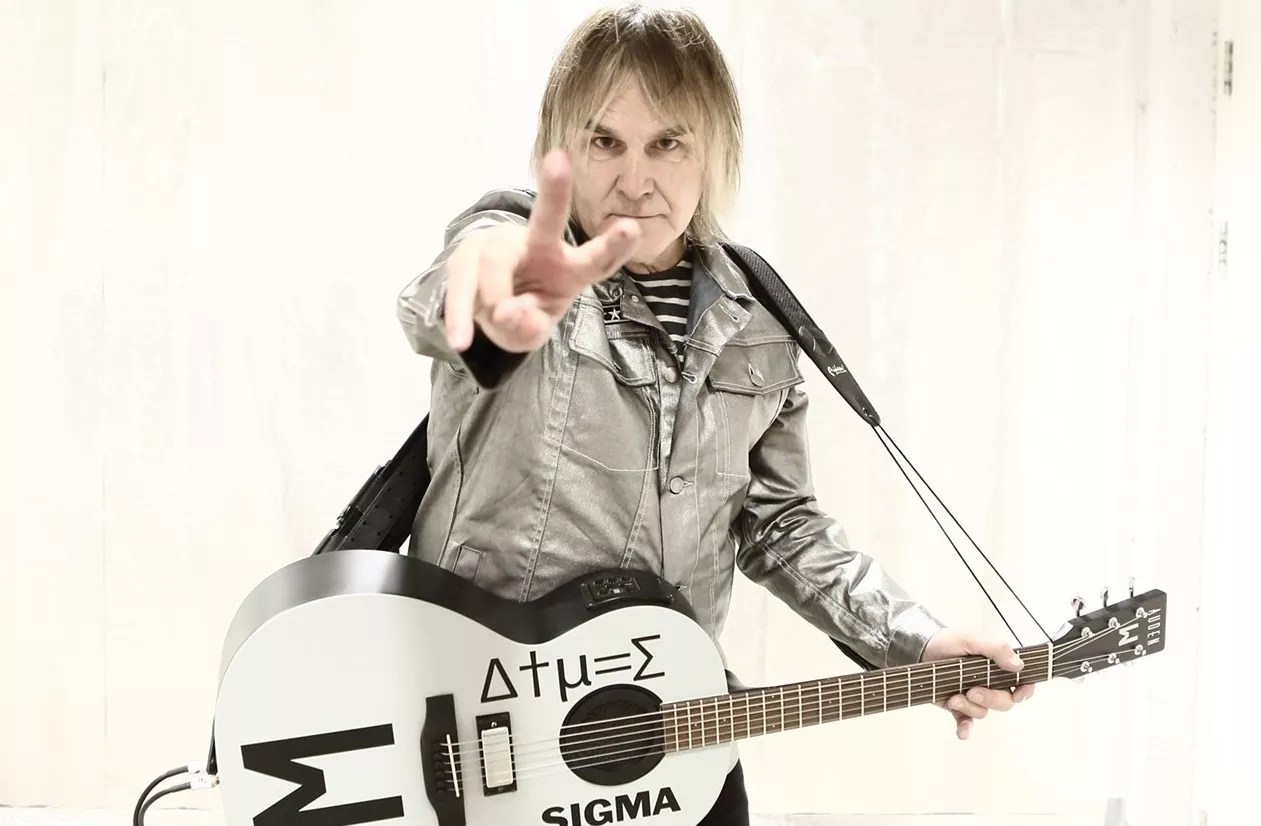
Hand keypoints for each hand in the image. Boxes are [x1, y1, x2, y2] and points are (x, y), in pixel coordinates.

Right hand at [443, 149, 641, 353]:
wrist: (484, 305)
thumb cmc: (523, 312)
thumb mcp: (531, 334)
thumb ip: (529, 329)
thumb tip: (509, 314)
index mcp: (569, 268)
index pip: (596, 259)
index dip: (614, 246)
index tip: (633, 227)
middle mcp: (538, 248)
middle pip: (547, 220)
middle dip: (554, 191)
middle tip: (558, 160)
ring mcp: (499, 247)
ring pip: (495, 264)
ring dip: (496, 298)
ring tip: (500, 321)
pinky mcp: (466, 257)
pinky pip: (462, 288)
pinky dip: (461, 317)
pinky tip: (460, 340)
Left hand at [921, 628, 1035, 740]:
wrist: (920, 649)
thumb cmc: (947, 641)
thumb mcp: (971, 639)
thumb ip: (996, 649)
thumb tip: (1018, 665)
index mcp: (997, 666)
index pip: (1021, 682)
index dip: (1025, 690)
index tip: (1018, 695)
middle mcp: (988, 684)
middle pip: (1004, 702)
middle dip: (990, 699)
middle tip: (972, 691)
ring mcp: (973, 696)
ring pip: (984, 712)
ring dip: (970, 708)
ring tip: (954, 698)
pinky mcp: (957, 706)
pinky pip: (966, 722)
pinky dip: (966, 729)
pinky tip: (962, 733)